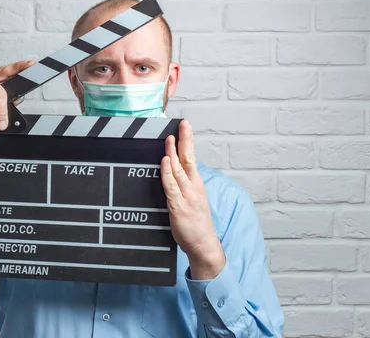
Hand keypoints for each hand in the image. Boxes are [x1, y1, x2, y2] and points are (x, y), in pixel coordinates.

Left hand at [161, 119, 225, 279]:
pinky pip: (171, 186)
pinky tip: (165, 161)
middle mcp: (194, 187)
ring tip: (169, 138)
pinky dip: (167, 172)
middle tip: (183, 123)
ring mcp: (187, 196)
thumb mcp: (193, 200)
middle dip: (185, 139)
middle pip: (188, 158)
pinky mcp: (178, 206)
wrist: (204, 245)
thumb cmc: (197, 224)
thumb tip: (172, 172)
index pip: (192, 157)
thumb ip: (183, 186)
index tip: (185, 126)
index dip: (188, 141)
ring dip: (173, 152)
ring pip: (179, 170)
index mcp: (197, 184)